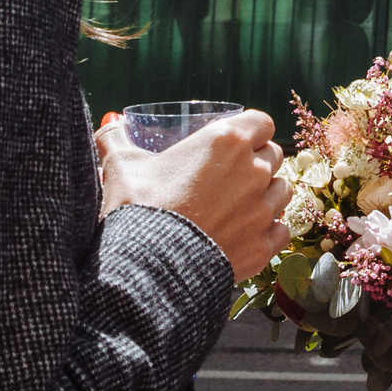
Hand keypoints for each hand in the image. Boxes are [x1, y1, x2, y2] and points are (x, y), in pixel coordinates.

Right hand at [94, 110, 289, 279]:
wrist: (147, 268)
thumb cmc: (137, 209)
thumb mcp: (121, 167)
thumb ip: (116, 139)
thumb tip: (108, 124)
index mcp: (225, 141)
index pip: (261, 122)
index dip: (252, 131)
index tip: (238, 142)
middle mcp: (253, 171)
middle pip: (274, 155)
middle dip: (258, 161)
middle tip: (232, 176)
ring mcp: (262, 209)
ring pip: (282, 190)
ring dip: (267, 194)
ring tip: (241, 204)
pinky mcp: (264, 244)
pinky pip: (282, 229)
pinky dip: (269, 230)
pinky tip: (248, 233)